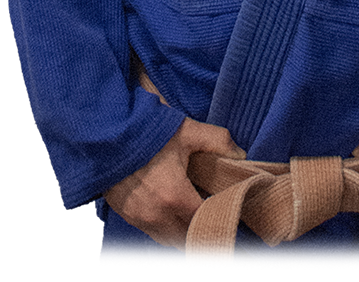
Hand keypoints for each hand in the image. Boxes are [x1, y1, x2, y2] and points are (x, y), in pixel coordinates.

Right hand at [102, 117, 245, 250]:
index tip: (229, 207)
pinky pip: (153, 232)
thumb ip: (218, 141)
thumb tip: (241, 155)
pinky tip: (173, 209)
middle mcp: (157, 215)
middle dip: (203, 228)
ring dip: (184, 231)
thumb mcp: (187, 131)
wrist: (107, 135)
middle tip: (214, 211)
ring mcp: (140, 219)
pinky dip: (166, 227)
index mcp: (175, 197)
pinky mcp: (128, 216)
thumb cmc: (147, 133)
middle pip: (188, 238)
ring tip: (194, 211)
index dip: (220, 216)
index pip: (206, 221)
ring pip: (170, 239)